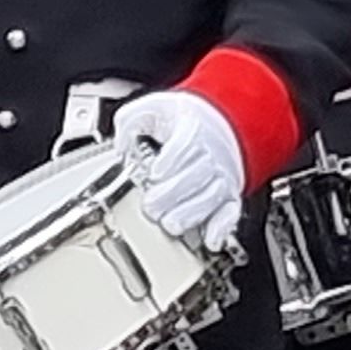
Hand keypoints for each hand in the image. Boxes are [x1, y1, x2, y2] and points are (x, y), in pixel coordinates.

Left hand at [112, 89, 246, 251]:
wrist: (218, 123)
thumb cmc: (182, 120)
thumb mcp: (152, 109)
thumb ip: (131, 121)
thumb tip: (120, 144)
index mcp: (192, 129)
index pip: (185, 143)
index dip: (171, 160)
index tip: (155, 173)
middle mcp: (212, 154)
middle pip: (196, 175)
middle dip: (172, 194)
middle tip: (152, 207)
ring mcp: (222, 175)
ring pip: (212, 197)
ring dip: (191, 214)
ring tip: (171, 224)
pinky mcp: (228, 194)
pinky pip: (230, 212)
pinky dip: (221, 228)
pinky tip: (209, 239)